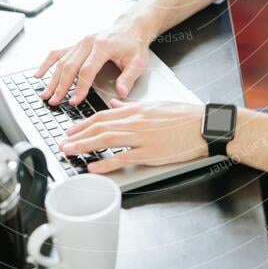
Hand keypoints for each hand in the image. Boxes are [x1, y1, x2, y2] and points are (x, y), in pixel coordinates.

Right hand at [34, 19, 149, 105]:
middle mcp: (88, 42)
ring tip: (46, 94)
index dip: (80, 87)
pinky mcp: (76, 44)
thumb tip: (121, 92)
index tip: (75, 101)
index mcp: (103, 46)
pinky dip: (47, 63)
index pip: (87, 69)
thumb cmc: (134, 44)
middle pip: (70, 66)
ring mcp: (80, 42)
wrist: (130, 27)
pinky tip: (39, 74)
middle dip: (61, 86)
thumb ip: (128, 78)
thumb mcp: (137, 62)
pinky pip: (57, 53)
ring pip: (62, 62)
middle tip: (55, 102)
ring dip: (52, 79)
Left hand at [58, 99, 207, 173]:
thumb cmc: (184, 116)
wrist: (205, 125)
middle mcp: (136, 121)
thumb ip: (132, 106)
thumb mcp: (155, 105)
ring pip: (106, 140)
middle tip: (62, 142)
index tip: (71, 129)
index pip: (103, 115)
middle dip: (78, 135)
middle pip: (100, 127)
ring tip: (69, 151)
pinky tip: (94, 166)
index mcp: (137, 110)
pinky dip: (106, 163)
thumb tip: (115, 102)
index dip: (84, 123)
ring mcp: (142, 137)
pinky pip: (123, 158)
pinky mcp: (150, 153)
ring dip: (84, 146)